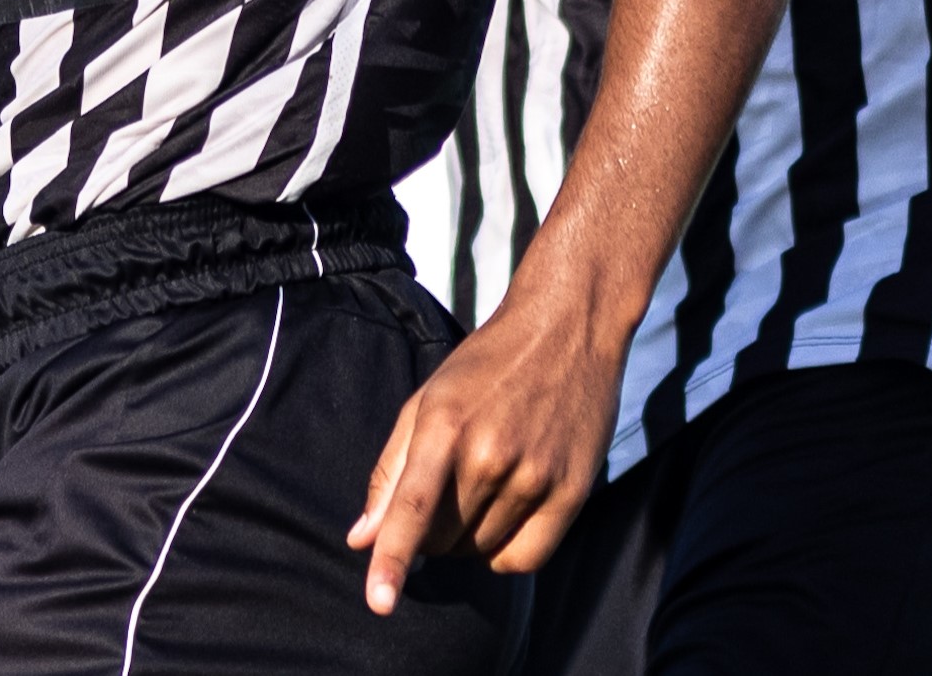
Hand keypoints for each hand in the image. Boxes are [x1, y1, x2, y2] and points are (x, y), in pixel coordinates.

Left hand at [346, 282, 622, 613]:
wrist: (566, 328)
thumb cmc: (486, 364)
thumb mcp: (427, 400)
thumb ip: (390, 470)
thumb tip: (359, 538)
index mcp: (445, 424)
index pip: (412, 507)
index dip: (391, 559)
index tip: (378, 602)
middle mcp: (491, 453)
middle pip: (443, 540)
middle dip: (430, 534)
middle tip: (446, 490)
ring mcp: (535, 474)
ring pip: (481, 552)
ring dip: (468, 541)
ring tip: (482, 489)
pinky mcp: (572, 491)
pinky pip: (525, 559)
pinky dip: (506, 553)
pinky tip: (505, 518)